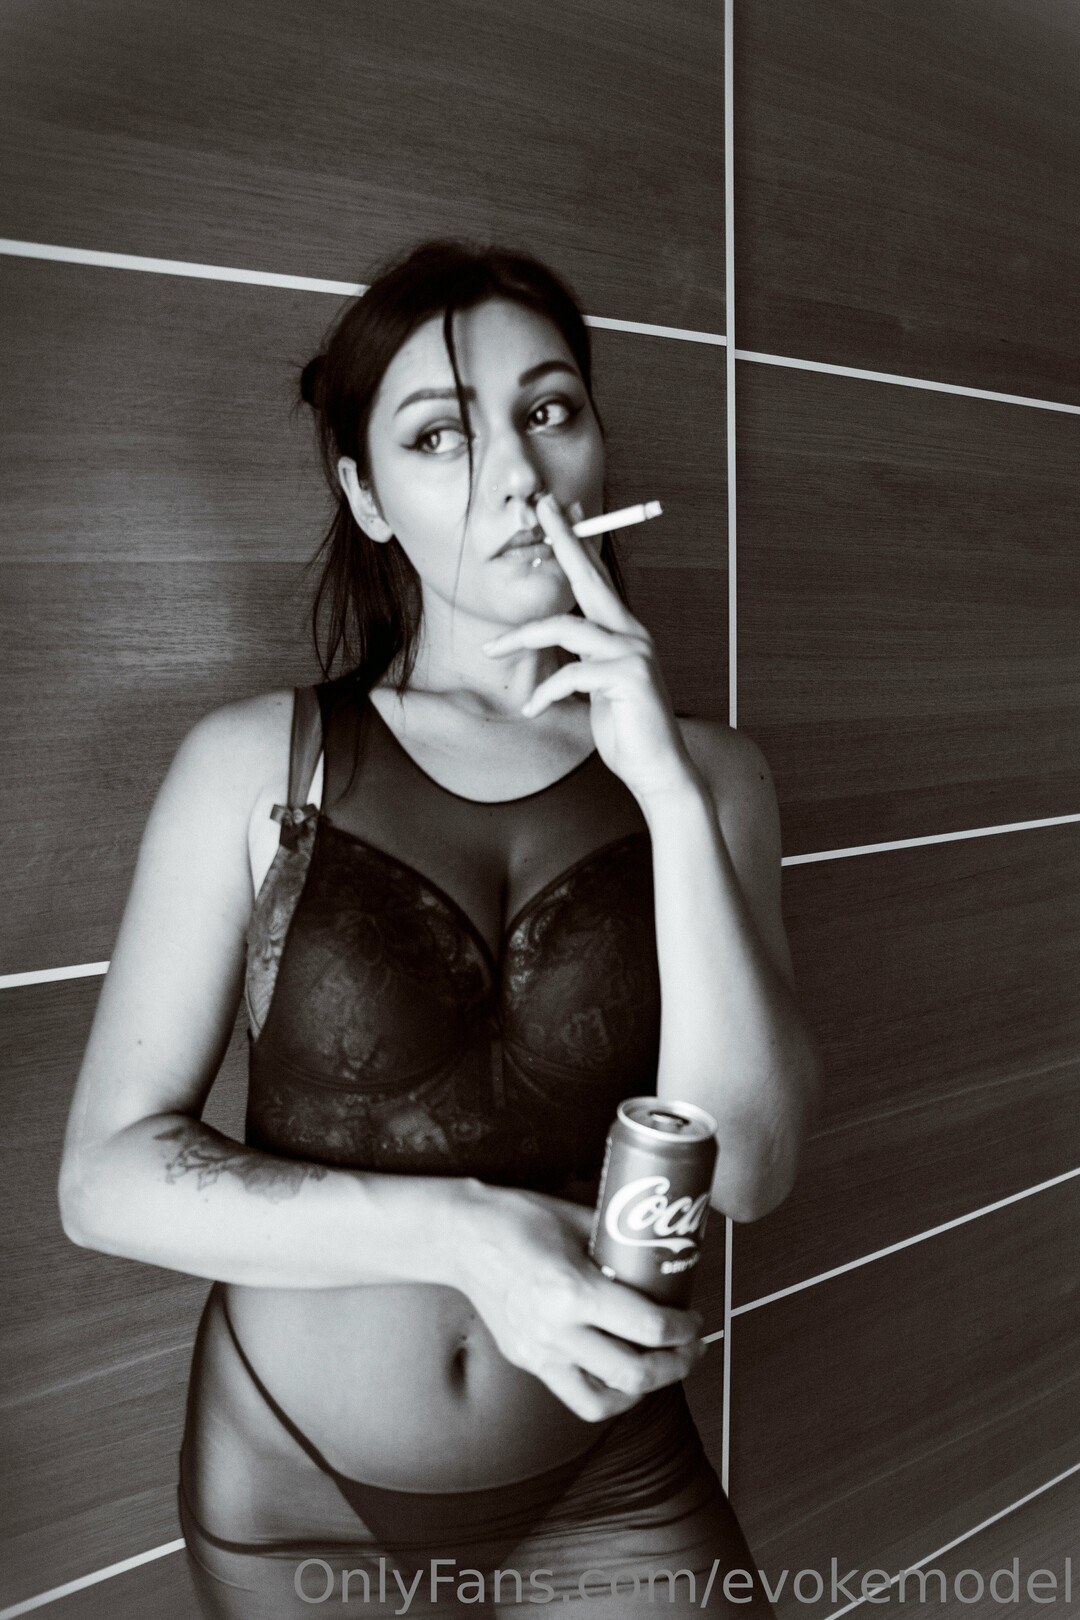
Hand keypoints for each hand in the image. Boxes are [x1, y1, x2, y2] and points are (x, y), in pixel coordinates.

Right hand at [455, 1185, 706, 1421]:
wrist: (460, 1236)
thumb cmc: (518, 1217)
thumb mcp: (578, 1218)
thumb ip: (618, 1241)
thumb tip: (663, 1248)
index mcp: (572, 1291)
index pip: (647, 1327)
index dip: (684, 1329)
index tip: (695, 1319)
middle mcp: (555, 1330)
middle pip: (634, 1373)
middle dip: (676, 1365)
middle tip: (690, 1347)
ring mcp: (537, 1351)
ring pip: (604, 1400)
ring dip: (643, 1390)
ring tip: (660, 1368)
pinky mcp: (526, 1360)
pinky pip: (574, 1395)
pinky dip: (606, 1394)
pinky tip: (620, 1375)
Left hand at [483, 493, 697, 804]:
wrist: (658, 770)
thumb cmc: (627, 730)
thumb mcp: (599, 687)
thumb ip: (585, 660)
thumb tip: (560, 643)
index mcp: (625, 633)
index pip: (598, 579)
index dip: (577, 544)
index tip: (560, 511)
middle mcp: (633, 635)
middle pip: (591, 578)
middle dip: (564, 540)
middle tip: (541, 509)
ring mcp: (633, 653)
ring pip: (565, 628)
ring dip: (521, 638)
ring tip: (491, 651)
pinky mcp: (626, 678)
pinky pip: (569, 673)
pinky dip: (543, 692)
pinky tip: (531, 710)